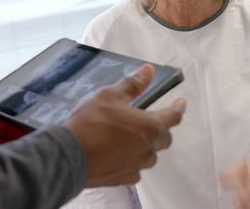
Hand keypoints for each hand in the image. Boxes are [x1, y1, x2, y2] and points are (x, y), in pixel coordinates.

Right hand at [64, 64, 185, 187]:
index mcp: (150, 126)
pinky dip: (132, 161)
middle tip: (149, 120)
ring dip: (147, 146)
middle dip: (161, 128)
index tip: (181, 103)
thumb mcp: (110, 96)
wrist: (68, 156)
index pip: (173, 116)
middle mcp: (149, 148)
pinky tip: (121, 155)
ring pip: (150, 155)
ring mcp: (137, 165)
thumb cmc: (91, 122)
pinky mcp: (123, 178)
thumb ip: (133, 84)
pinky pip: (136, 169)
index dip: (178, 108)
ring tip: (132, 138)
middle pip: (164, 138)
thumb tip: (149, 70)